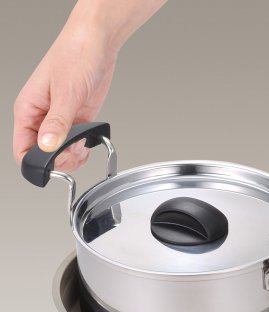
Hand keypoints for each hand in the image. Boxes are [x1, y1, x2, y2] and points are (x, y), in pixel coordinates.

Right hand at [13, 0, 165, 171]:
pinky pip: (74, 145)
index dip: (38, 161)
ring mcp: (59, 120)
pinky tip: (87, 144)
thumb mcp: (67, 92)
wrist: (97, 44)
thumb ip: (57, 122)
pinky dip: (81, 150)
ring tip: (82, 146)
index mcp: (28, 109)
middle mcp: (41, 118)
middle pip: (43, 155)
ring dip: (72, 157)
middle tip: (74, 151)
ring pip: (59, 153)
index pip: (22, 148)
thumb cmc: (75, 56)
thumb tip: (47, 145)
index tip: (56, 161)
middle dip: (59, 160)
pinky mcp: (76, 121)